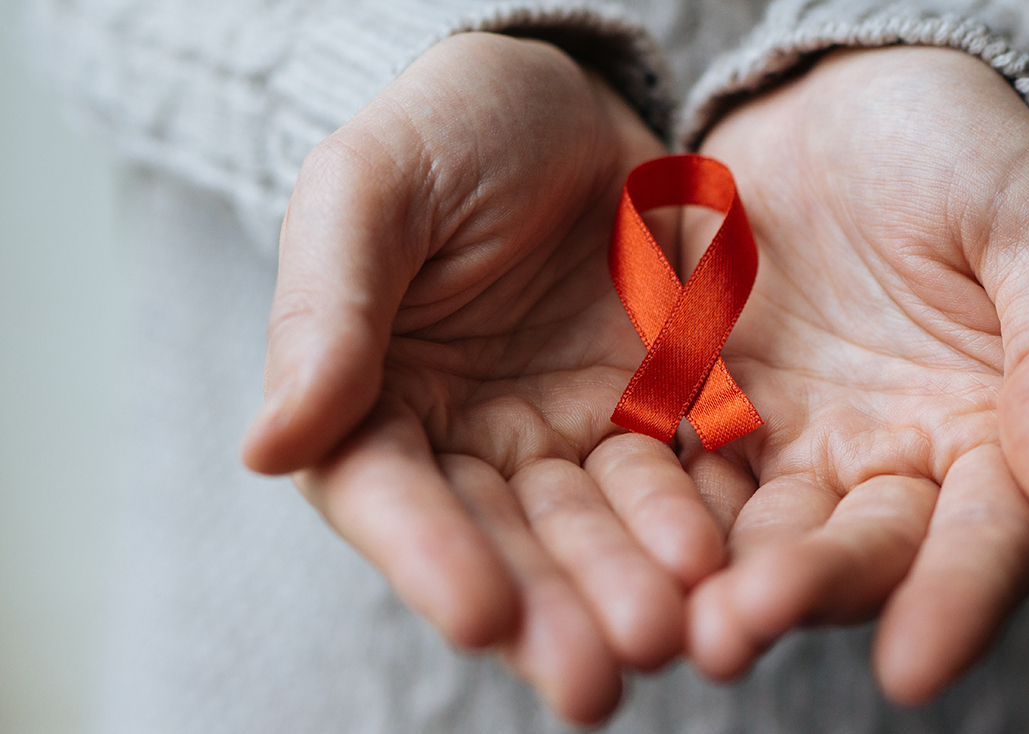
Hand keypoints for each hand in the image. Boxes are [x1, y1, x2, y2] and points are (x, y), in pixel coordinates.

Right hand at [239, 34, 723, 723]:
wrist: (567, 97)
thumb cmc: (446, 130)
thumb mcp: (370, 189)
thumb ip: (326, 308)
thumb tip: (268, 444)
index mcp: (373, 400)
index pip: (390, 493)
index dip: (432, 558)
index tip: (480, 616)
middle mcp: (471, 441)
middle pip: (506, 539)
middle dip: (551, 608)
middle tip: (596, 678)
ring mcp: (571, 432)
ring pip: (600, 525)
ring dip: (633, 584)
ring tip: (675, 630)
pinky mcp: (660, 411)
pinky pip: (684, 474)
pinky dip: (703, 520)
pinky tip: (731, 560)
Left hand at [679, 47, 1028, 702]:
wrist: (850, 95)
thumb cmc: (969, 150)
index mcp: (993, 435)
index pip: (986, 540)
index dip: (955, 603)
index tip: (911, 669)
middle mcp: (894, 462)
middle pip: (859, 551)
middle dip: (806, 593)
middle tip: (740, 628)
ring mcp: (795, 443)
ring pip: (762, 531)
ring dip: (721, 581)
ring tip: (679, 622)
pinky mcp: (709, 407)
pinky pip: (679, 468)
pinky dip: (656, 513)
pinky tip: (620, 548)